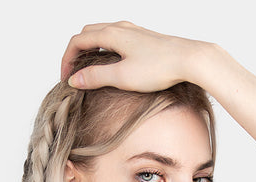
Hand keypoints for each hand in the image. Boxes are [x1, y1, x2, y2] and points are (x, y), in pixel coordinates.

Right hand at [60, 21, 205, 92]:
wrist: (188, 59)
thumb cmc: (159, 67)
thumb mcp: (122, 77)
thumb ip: (96, 77)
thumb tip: (75, 80)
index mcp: (111, 34)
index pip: (77, 41)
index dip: (67, 60)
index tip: (66, 79)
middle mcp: (120, 28)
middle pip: (87, 34)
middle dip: (75, 53)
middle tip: (73, 74)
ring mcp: (132, 31)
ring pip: (101, 34)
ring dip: (89, 50)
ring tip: (88, 70)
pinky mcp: (142, 38)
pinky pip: (114, 38)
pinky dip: (103, 49)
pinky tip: (110, 65)